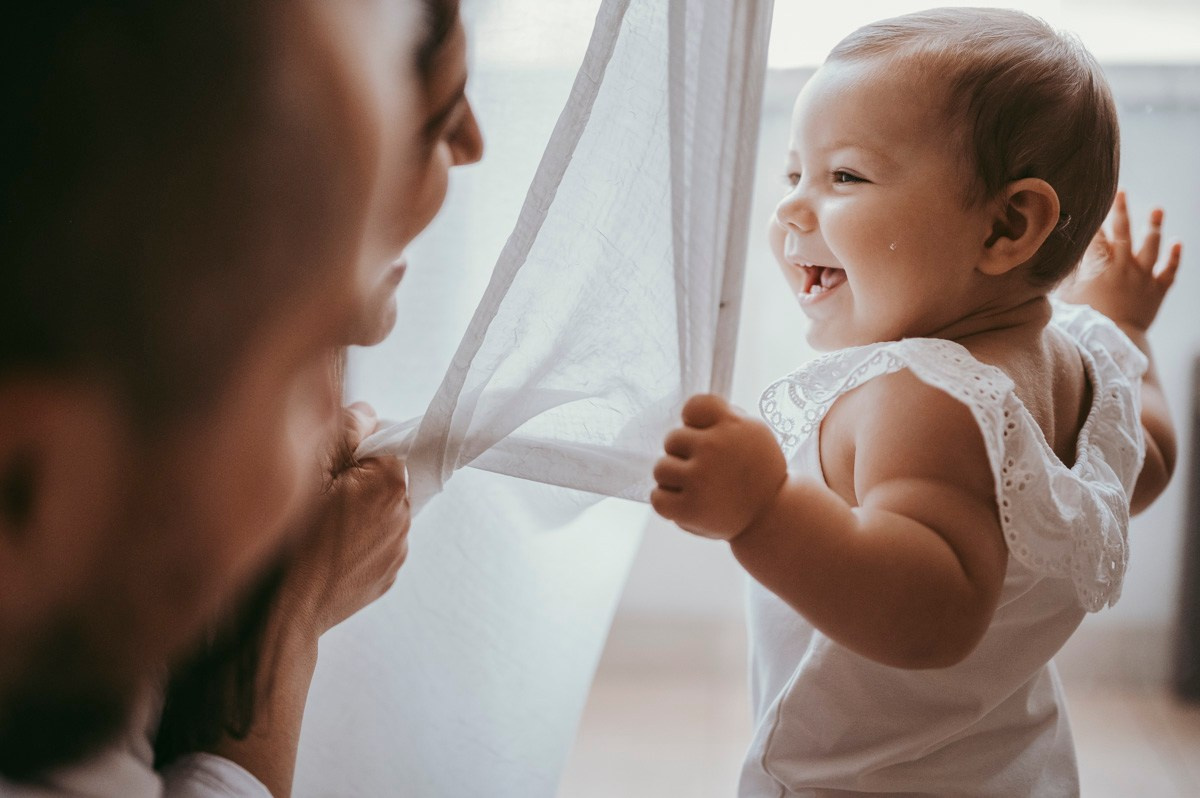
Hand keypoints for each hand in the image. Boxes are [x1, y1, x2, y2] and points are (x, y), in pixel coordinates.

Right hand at [280, 402, 410, 638]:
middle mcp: (404, 516)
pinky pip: (374, 543)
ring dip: (356, 512)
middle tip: (315, 497)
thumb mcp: (307, 471)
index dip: (352, 450)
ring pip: (378, 513)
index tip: (326, 466)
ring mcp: (397, 550)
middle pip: (383, 479)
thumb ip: (345, 431)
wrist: (280, 615)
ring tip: (315, 529)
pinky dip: (354, 541)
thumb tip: (367, 413)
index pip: (384, 444)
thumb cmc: (287, 544)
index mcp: (389, 484)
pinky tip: (322, 551)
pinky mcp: (386, 576)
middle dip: (355, 480)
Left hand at [650, 394, 786, 539]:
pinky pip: (657, 498)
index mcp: (731, 425)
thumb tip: (689, 417)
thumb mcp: (754, 434)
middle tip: (702, 469)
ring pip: (661, 468)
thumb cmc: (759, 473)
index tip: (701, 434)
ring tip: (694, 487)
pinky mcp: (690, 508)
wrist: (773, 515)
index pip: (695, 405)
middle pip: (672, 439)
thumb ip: (724, 421)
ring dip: (673, 478)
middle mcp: (714, 448)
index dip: (691, 419)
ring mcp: (700, 478)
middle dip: (682, 454)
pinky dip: (667, 502)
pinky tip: (686, 502)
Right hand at [1058, 190, 1180, 331]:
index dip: (1094, 219)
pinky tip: (1178, 242)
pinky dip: (1175, 257)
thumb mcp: (1065, 295)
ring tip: (1157, 209)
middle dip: (1121, 210)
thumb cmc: (1084, 320)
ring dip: (1154, 226)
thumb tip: (1050, 262)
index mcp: (1099, 265)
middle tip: (1122, 192)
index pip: (1095, 235)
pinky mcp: (1156, 291)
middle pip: (1122, 231)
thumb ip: (1062, 276)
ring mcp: (1142, 276)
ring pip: (1150, 246)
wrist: (1113, 340)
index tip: (1091, 203)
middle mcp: (1123, 265)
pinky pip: (1169, 271)